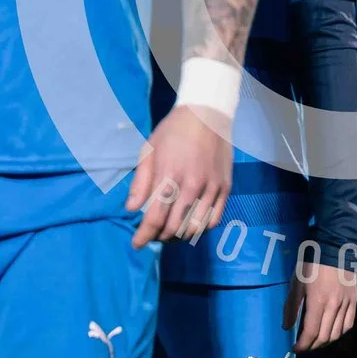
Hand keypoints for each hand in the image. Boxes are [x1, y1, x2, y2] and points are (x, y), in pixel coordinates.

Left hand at [128, 103, 231, 246]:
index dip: (144, 236)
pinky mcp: (225, 188)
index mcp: (169, 175)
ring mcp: (211, 188)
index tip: (136, 244)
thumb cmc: (173, 131)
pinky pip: (213, 220)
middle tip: (153, 233)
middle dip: (160, 236)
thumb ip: (141, 181)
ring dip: (180, 236)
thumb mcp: (149, 150)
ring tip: (171, 231)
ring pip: (195, 228)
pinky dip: (200, 228)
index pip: (155, 218)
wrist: (208, 113)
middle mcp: (191, 185)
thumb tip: (132, 209)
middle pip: (174, 228)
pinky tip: (191, 223)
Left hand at [286, 255, 356, 350]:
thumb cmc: (311, 265)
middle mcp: (334, 306)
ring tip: (316, 342)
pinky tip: (332, 333)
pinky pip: (349, 324)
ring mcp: (346, 304)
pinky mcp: (354, 301)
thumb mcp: (296, 284)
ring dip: (325, 342)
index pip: (311, 333)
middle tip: (304, 346)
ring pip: (337, 333)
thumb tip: (286, 328)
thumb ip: (291, 307)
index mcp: (317, 302)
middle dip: (312, 346)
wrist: (334, 249)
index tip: (295, 349)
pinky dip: (340, 333)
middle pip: (324, 337)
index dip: (302, 345)